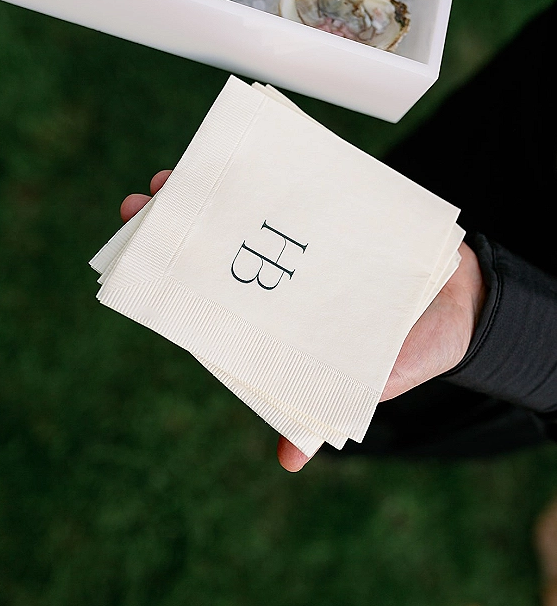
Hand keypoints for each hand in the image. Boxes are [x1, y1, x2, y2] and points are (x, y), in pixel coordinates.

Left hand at [121, 172, 486, 473]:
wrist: (464, 302)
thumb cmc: (406, 350)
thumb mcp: (365, 384)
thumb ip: (322, 408)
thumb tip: (289, 460)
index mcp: (278, 312)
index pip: (214, 292)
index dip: (176, 275)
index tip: (141, 256)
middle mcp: (282, 271)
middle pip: (219, 242)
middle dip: (180, 221)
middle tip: (144, 202)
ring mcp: (304, 235)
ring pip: (247, 204)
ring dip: (212, 185)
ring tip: (179, 173)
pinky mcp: (334, 206)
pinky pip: (296, 177)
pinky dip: (270, 159)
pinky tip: (244, 145)